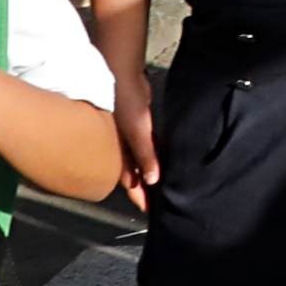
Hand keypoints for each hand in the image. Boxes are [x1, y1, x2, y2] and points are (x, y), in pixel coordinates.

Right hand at [103, 67, 159, 209]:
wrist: (122, 72)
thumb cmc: (125, 101)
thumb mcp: (137, 131)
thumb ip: (145, 155)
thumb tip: (152, 180)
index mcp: (119, 154)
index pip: (130, 184)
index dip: (140, 199)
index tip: (152, 213)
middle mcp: (122, 150)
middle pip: (135, 176)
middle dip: (146, 189)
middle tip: (162, 203)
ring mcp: (130, 138)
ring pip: (141, 162)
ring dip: (151, 172)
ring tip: (166, 186)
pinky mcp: (138, 126)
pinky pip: (146, 146)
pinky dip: (153, 155)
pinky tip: (164, 160)